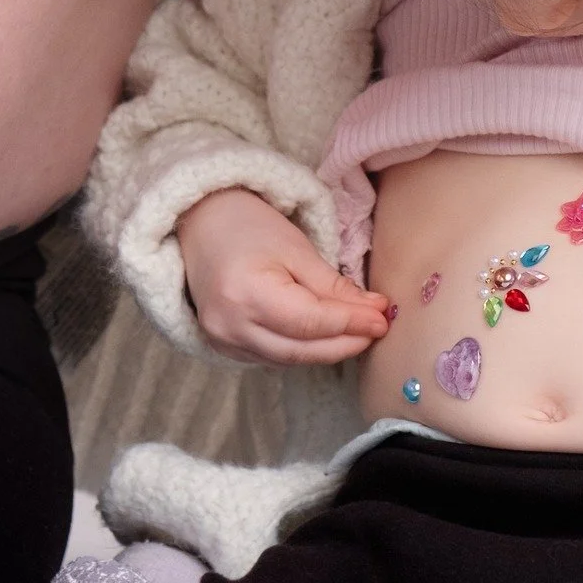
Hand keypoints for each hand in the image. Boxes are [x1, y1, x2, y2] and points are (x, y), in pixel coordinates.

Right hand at [177, 187, 388, 364]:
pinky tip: (323, 338)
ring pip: (289, 360)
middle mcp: (230, 325)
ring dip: (327, 350)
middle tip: (377, 330)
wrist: (199, 222)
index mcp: (246, 293)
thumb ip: (333, 285)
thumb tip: (374, 312)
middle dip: (345, 343)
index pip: (311, 322)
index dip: (350, 324)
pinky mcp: (223, 346)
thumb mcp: (295, 247)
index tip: (383, 318)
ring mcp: (222, 340)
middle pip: (301, 350)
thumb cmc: (247, 224)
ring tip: (358, 335)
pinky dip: (302, 350)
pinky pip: (272, 357)